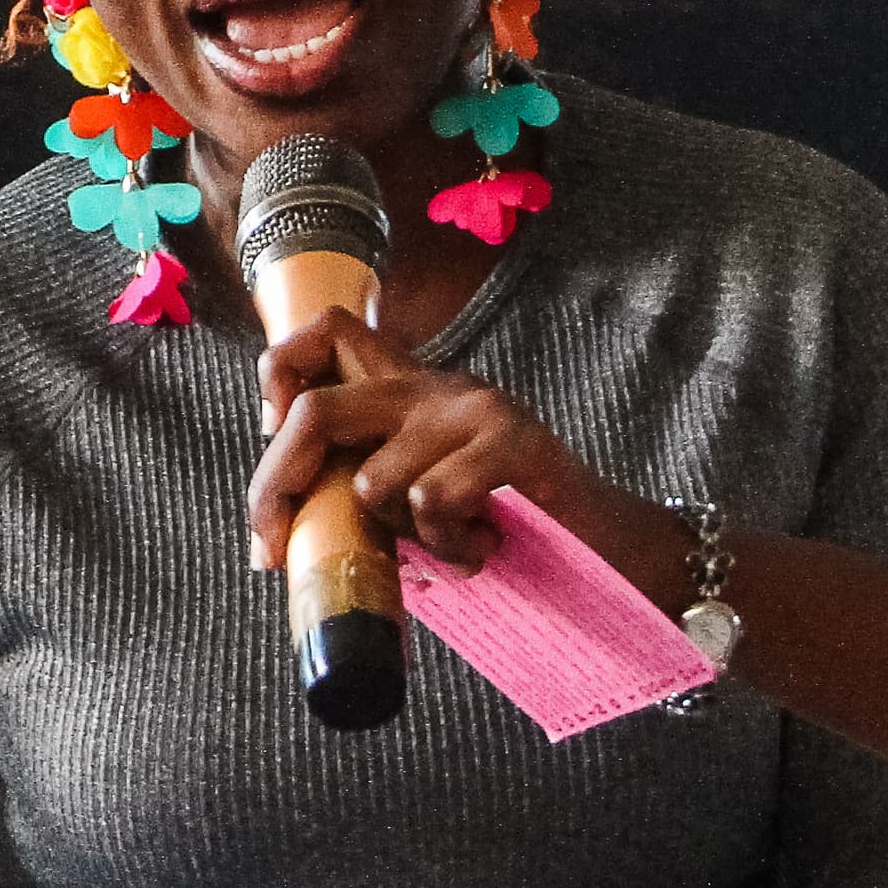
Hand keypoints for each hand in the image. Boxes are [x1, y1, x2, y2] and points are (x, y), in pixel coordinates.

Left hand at [248, 314, 681, 592]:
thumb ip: (371, 491)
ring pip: (375, 480)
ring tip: (456, 546)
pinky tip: (486, 547)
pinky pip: (433, 500)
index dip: (280, 376)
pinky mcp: (514, 442)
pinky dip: (449, 546)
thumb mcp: (426, 507)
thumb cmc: (516, 535)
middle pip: (319, 408)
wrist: (616, 553)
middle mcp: (439, 388)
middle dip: (278, 481)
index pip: (327, 334)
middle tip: (271, 543)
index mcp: (413, 394)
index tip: (271, 441)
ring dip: (403, 538)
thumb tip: (287, 521)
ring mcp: (477, 410)